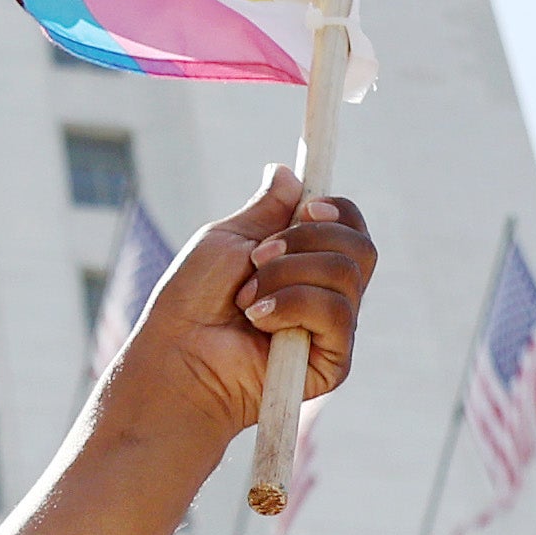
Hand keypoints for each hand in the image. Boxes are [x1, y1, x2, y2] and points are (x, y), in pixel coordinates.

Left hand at [95, 166, 373, 449]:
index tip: (306, 208)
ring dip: (286, 275)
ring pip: (345, 274)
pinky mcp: (333, 362)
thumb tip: (288, 172)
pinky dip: (291, 305)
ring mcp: (333, 331)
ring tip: (245, 299)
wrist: (176, 356)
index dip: (338, 211)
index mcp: (308, 264)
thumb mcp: (228, 240)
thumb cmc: (191, 302)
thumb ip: (266, 210)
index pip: (351, 228)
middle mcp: (328, 296)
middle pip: (359, 246)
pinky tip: (257, 320)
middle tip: (256, 258)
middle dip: (305, 240)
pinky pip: (336, 312)